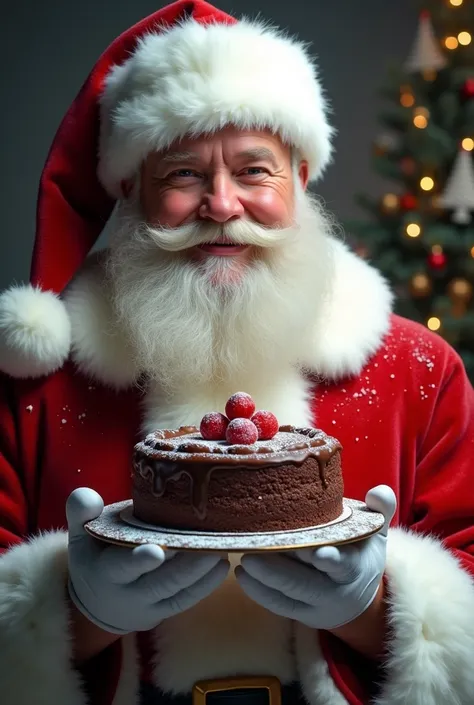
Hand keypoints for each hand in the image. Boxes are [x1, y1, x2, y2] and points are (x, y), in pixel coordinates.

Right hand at [67, 488, 229, 633]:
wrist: (97, 602)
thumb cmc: (94, 557)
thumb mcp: (81, 536)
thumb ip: (81, 513)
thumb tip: (86, 495)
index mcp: (105, 571)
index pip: (122, 567)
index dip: (138, 561)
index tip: (157, 549)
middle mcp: (128, 592)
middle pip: (159, 582)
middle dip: (185, 567)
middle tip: (210, 546)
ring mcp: (148, 605)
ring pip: (177, 591)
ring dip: (202, 572)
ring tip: (221, 548)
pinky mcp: (164, 611)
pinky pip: (186, 601)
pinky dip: (206, 586)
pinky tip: (222, 567)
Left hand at [236, 485, 395, 630]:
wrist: (360, 595)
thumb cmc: (361, 551)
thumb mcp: (374, 530)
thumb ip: (379, 509)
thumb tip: (379, 492)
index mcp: (355, 567)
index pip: (343, 565)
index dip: (329, 559)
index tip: (316, 552)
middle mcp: (336, 590)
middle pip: (306, 584)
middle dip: (279, 570)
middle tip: (253, 551)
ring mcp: (317, 605)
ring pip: (288, 596)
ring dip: (264, 580)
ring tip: (243, 559)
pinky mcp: (301, 615)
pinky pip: (279, 607)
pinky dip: (259, 593)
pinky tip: (243, 575)